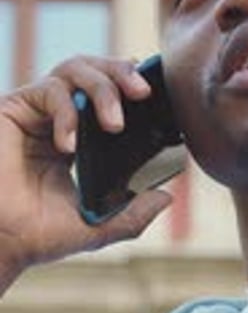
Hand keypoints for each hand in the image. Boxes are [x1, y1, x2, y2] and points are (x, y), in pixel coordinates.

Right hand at [0, 56, 171, 290]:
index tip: (157, 90)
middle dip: (122, 73)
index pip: (110, 92)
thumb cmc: (39, 235)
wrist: (1, 243)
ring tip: (114, 123)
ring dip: (102, 87)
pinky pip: (49, 91)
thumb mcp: (96, 226)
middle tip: (143, 93)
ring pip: (74, 69)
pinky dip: (66, 113)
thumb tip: (166, 197)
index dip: (131, 82)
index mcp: (80, 136)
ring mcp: (36, 111)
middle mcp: (59, 117)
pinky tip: (68, 146)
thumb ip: (132, 215)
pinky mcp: (14, 109)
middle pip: (95, 69)